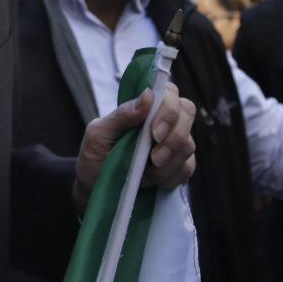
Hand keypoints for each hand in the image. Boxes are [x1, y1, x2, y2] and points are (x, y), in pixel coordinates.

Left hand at [72, 84, 195, 213]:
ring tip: (144, 174)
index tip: (154, 133)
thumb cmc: (95, 156)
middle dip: (173, 138)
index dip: (168, 110)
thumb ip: (122, 115)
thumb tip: (149, 95)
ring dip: (166, 164)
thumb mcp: (99, 135)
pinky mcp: (179, 165)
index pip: (168, 92)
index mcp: (143, 106)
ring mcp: (174, 142)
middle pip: (187, 113)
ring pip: (188, 144)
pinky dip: (170, 178)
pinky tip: (154, 183)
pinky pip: (187, 168)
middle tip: (154, 158)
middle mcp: (163, 119)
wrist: (96, 189)